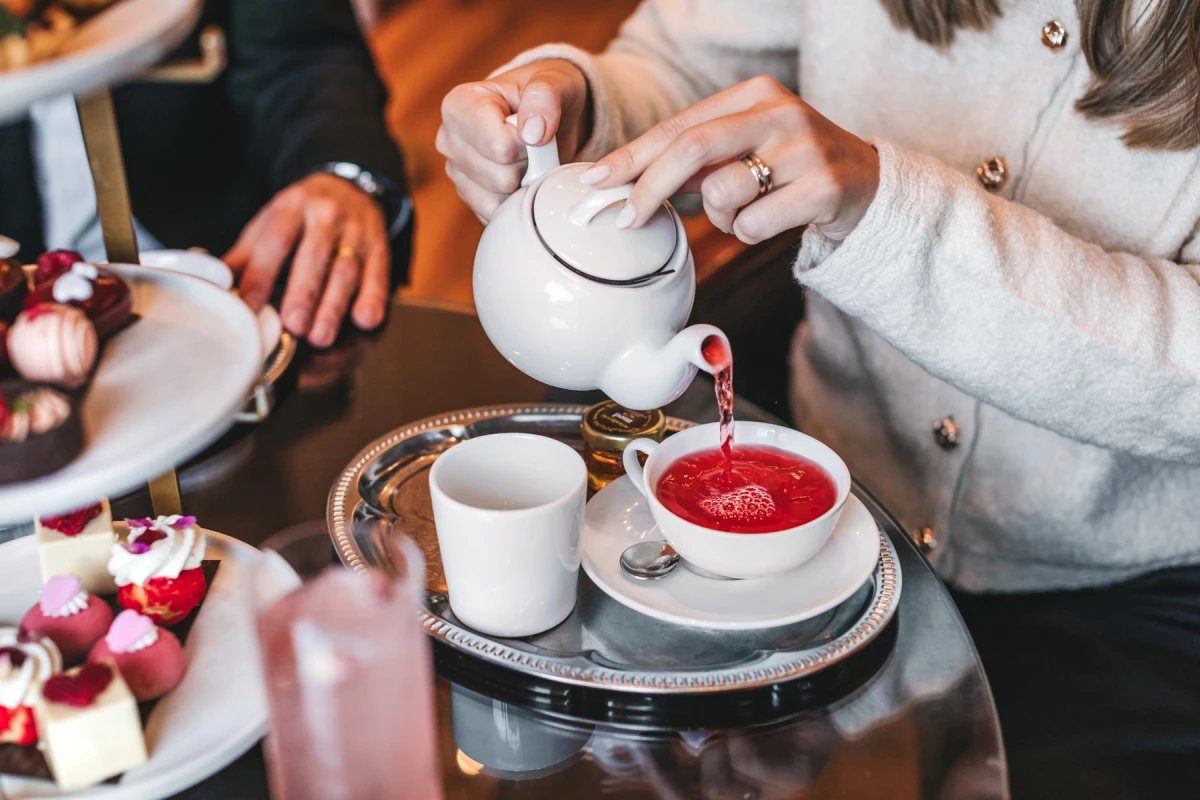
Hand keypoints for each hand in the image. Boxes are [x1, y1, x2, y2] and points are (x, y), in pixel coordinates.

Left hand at [224, 173, 390, 347]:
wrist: (350, 188)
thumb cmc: (301, 215)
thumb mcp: (269, 224)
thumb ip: (245, 257)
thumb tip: (213, 288)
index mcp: (291, 207)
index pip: (275, 242)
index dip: (261, 276)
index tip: (250, 306)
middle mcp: (326, 216)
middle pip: (314, 257)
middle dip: (304, 294)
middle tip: (294, 327)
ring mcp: (356, 232)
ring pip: (346, 270)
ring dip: (334, 306)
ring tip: (320, 336)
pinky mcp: (379, 247)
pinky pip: (378, 274)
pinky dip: (373, 298)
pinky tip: (364, 320)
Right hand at [437, 59, 590, 220]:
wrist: (544, 116)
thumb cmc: (544, 95)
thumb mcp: (553, 83)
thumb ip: (544, 98)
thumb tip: (533, 133)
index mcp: (459, 105)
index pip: (498, 145)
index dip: (528, 144)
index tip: (535, 128)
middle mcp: (449, 139)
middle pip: (499, 177)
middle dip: (527, 164)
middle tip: (533, 145)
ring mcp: (456, 171)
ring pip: (498, 199)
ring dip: (523, 183)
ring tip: (526, 158)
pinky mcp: (469, 196)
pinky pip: (496, 214)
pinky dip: (516, 200)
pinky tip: (520, 177)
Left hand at [580, 75, 878, 243]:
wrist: (868, 186)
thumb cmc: (790, 170)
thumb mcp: (745, 150)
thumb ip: (696, 159)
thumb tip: (627, 180)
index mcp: (753, 95)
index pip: (677, 126)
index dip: (630, 156)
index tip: (594, 180)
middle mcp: (779, 112)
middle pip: (691, 150)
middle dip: (650, 189)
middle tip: (628, 220)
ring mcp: (803, 148)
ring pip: (722, 192)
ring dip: (718, 218)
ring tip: (742, 213)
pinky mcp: (823, 186)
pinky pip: (753, 224)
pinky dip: (748, 233)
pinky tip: (771, 221)